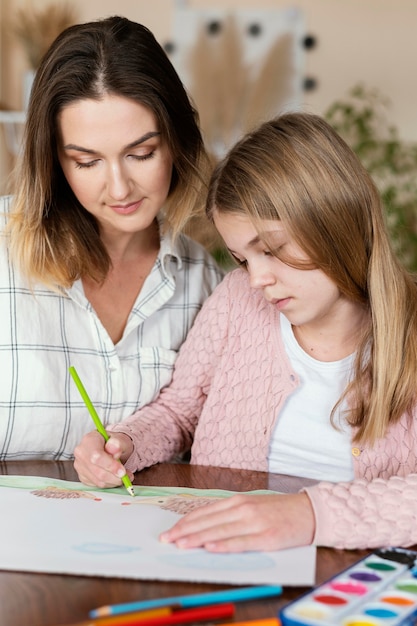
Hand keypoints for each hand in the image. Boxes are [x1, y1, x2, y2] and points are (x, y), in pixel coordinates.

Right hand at [73, 430, 133, 488]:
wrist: (111, 448)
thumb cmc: (115, 443)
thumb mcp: (122, 439)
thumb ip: (119, 443)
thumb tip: (114, 448)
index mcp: (89, 440)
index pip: (97, 456)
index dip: (110, 466)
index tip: (122, 471)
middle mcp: (81, 453)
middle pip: (97, 471)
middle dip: (114, 476)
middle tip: (127, 476)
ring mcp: (80, 466)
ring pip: (97, 480)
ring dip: (114, 481)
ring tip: (125, 476)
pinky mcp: (83, 477)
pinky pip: (97, 485)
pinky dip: (109, 484)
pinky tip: (116, 477)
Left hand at [159, 492, 314, 551]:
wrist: (310, 512)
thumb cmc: (279, 511)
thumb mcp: (252, 506)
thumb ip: (230, 514)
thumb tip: (205, 526)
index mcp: (238, 501)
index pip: (205, 512)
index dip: (186, 522)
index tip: (170, 531)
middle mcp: (244, 509)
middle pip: (208, 521)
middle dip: (185, 531)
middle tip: (166, 540)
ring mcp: (255, 523)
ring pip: (220, 531)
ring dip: (198, 538)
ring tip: (180, 544)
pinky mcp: (267, 537)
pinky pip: (242, 542)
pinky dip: (225, 545)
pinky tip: (210, 548)